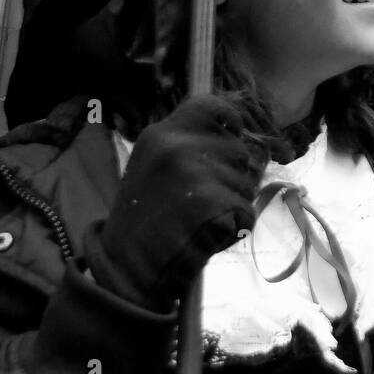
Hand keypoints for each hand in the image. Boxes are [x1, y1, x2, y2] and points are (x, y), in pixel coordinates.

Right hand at [85, 93, 264, 311]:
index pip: (212, 106)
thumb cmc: (144, 218)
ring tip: (199, 219)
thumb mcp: (154, 166)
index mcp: (160, 134)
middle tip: (201, 201)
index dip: (230, 122)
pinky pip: (246, 211)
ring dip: (234, 202)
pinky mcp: (213, 203)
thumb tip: (234, 131)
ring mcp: (196, 173)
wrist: (126, 268)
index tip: (232, 137)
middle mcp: (178, 146)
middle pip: (238, 149)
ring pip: (246, 182)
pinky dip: (236, 227)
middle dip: (233, 175)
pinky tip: (208, 235)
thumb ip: (188, 145)